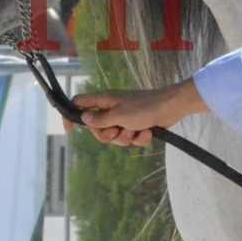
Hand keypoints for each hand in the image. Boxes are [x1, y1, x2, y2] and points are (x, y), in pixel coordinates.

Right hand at [70, 81, 205, 147]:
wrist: (172, 108)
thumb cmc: (144, 108)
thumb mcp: (118, 116)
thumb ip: (99, 120)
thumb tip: (84, 118)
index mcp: (104, 101)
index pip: (79, 104)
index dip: (71, 116)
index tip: (70, 131)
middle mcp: (112, 108)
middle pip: (97, 128)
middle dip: (108, 135)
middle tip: (118, 131)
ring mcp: (124, 117)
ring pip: (115, 137)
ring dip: (126, 138)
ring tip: (137, 130)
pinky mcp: (136, 125)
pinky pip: (130, 139)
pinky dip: (139, 138)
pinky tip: (148, 132)